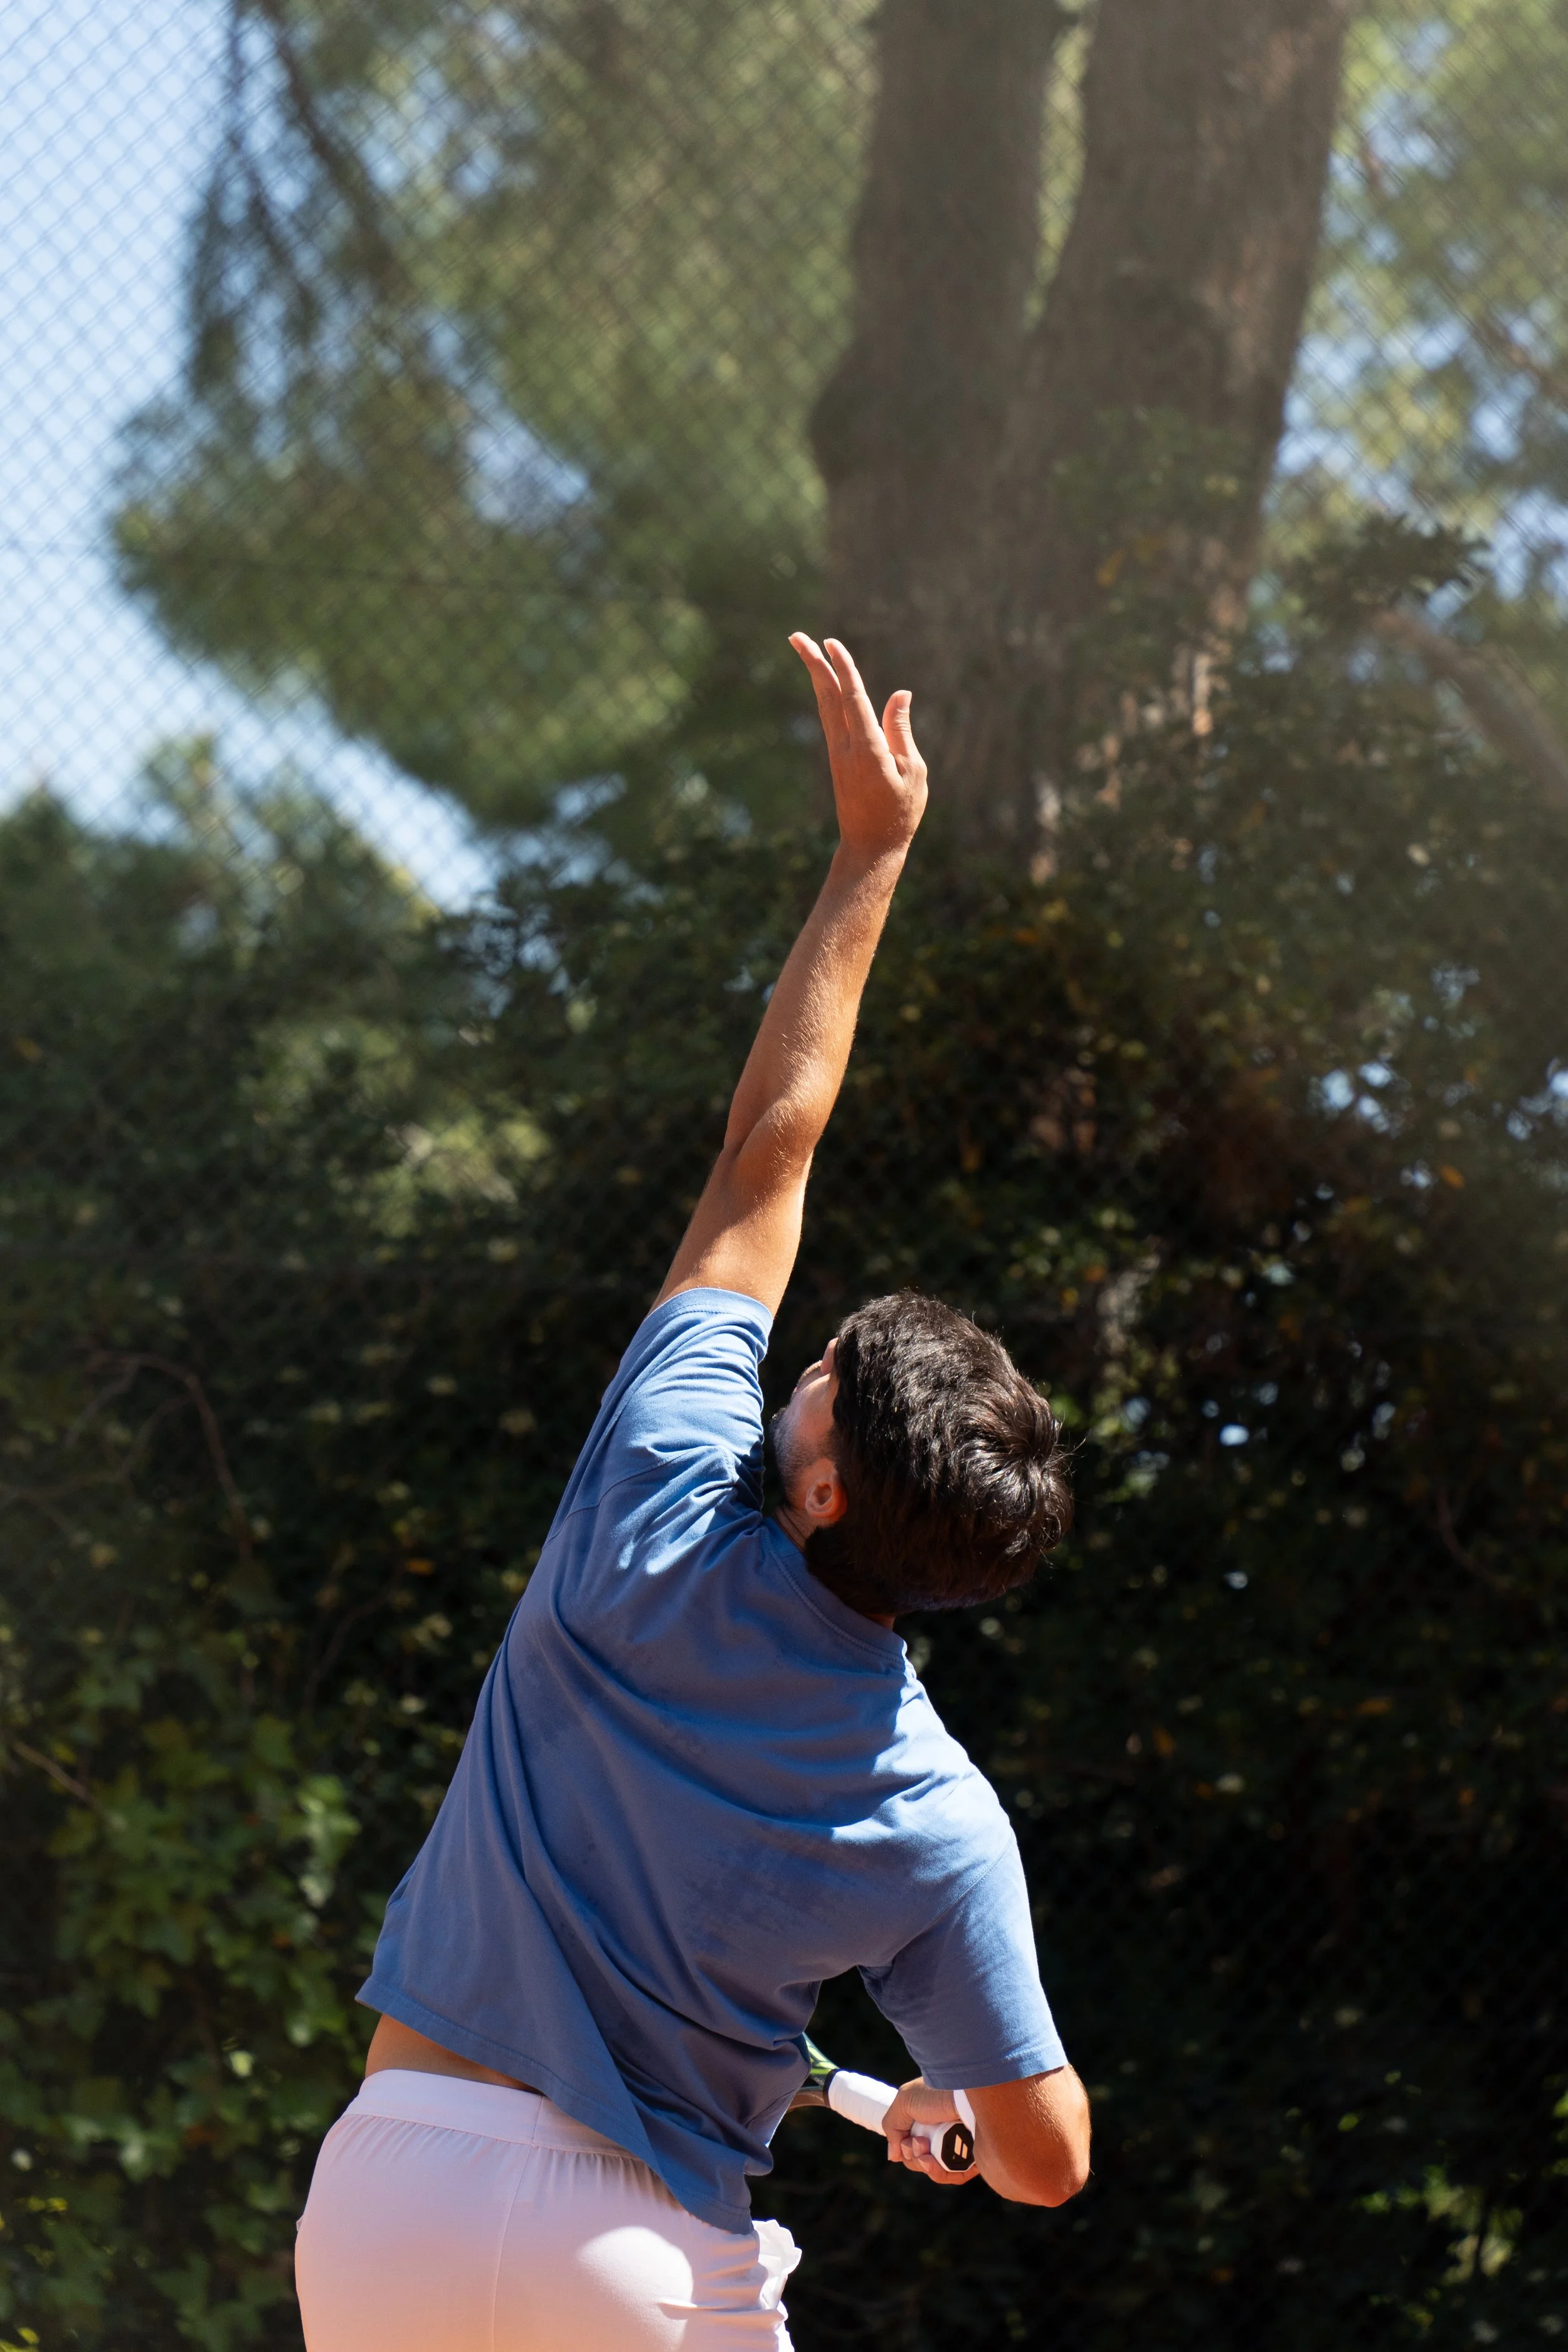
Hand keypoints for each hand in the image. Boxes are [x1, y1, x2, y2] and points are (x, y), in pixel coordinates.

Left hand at [790, 634, 927, 861]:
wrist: (870, 848)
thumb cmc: (899, 813)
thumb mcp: (912, 772)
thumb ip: (901, 731)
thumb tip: (899, 693)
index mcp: (867, 751)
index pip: (853, 700)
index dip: (843, 669)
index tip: (832, 643)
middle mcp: (845, 749)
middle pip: (827, 697)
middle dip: (813, 665)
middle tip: (796, 636)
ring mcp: (837, 754)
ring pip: (824, 706)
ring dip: (815, 676)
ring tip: (805, 648)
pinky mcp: (837, 760)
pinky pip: (830, 719)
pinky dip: (826, 695)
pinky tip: (823, 682)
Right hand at [880, 2077, 977, 2188]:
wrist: (964, 2093)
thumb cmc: (935, 2093)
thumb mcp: (905, 2101)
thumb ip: (892, 2126)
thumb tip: (893, 2156)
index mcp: (925, 2122)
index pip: (910, 2148)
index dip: (905, 2150)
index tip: (909, 2140)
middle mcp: (940, 2135)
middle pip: (919, 2161)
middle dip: (913, 2156)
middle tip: (920, 2142)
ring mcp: (955, 2147)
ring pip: (934, 2171)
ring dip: (924, 2165)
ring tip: (926, 2151)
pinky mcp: (970, 2158)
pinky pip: (953, 2176)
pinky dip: (939, 2173)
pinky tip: (932, 2163)